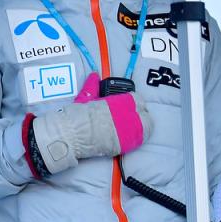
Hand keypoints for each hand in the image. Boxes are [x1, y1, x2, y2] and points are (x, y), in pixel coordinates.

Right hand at [30, 73, 150, 174]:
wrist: (74, 135)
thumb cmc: (79, 116)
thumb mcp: (87, 98)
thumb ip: (93, 87)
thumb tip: (94, 77)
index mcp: (122, 102)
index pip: (138, 100)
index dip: (135, 104)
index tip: (132, 107)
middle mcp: (129, 115)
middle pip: (144, 114)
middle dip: (140, 116)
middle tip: (133, 119)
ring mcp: (130, 130)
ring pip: (146, 127)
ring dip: (141, 127)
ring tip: (132, 129)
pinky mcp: (127, 144)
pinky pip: (139, 140)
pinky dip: (136, 139)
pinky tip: (130, 138)